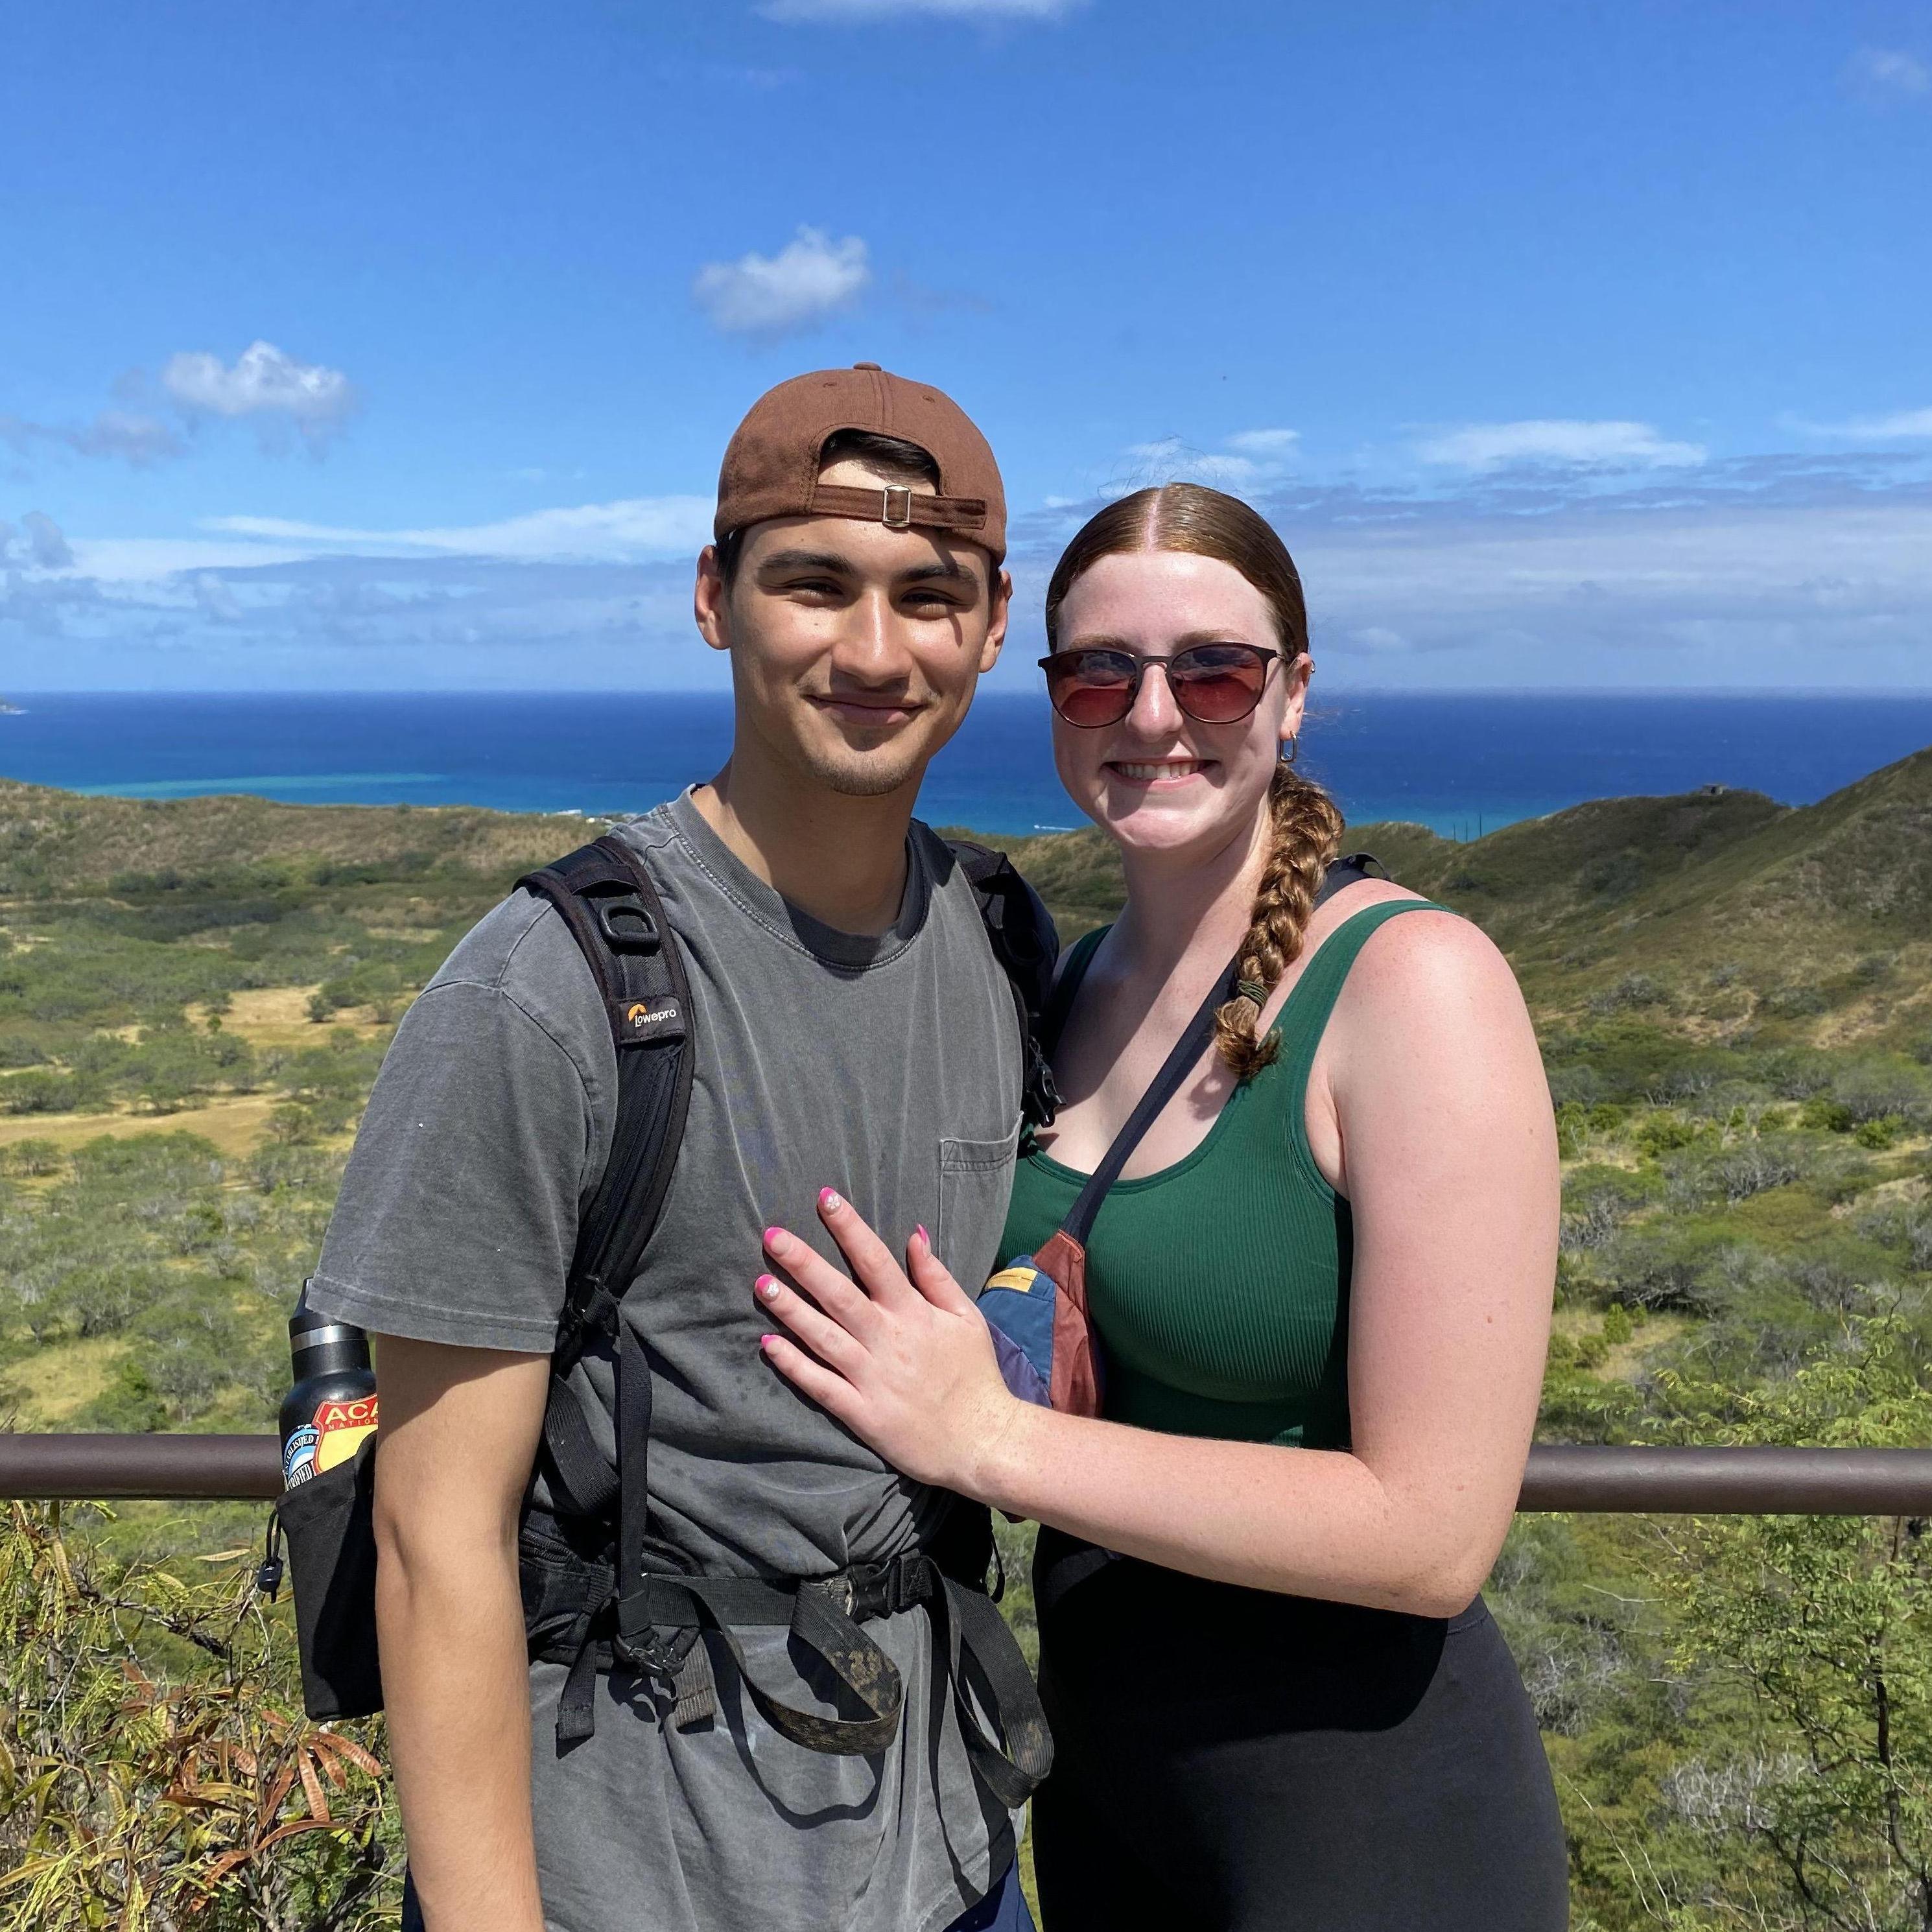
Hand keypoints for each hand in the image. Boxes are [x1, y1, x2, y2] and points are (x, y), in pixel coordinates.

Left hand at [754, 1189, 1022, 1496]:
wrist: (984, 1441)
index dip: (849, 1228)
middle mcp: (888, 1340)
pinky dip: (794, 1366)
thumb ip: (936, 1276)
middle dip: (804, 1263)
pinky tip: (767, 1345)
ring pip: (823, 1337)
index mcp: (913, 1313)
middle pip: (839, 1294)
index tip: (824, 1198)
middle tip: (771, 1235)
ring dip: (790, 1310)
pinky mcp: (862, 1413)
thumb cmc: (975, 1375)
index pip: (875, 1260)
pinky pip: (821, 1386)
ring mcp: (872, 1377)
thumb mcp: (966, 1317)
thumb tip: (913, 1234)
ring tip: (760, 1283)